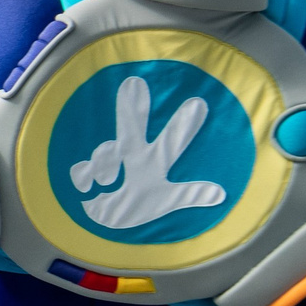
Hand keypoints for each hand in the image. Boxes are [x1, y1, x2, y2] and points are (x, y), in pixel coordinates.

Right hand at [70, 76, 227, 228]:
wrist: (103, 221)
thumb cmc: (138, 205)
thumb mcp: (165, 199)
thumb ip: (190, 194)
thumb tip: (221, 192)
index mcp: (153, 161)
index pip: (171, 142)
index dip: (184, 126)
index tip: (198, 103)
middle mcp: (131, 155)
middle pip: (130, 129)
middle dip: (131, 109)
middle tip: (133, 83)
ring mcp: (106, 162)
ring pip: (106, 154)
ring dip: (105, 170)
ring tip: (108, 185)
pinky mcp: (84, 171)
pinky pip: (84, 170)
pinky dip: (86, 179)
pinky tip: (88, 190)